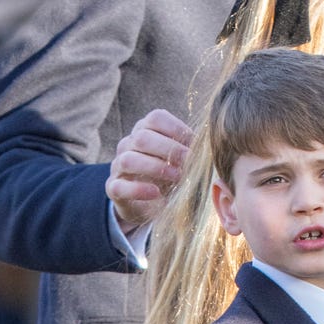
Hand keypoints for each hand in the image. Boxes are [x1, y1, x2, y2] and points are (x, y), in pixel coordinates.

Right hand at [105, 109, 191, 234]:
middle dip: (168, 149)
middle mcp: (128, 145)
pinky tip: (156, 193)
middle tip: (188, 163)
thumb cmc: (166, 179)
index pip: (155, 118)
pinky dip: (139, 189)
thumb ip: (189, 154)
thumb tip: (209, 149)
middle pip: (142, 137)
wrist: (146, 205)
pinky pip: (121, 186)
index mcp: (145, 131)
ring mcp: (118, 166)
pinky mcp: (114, 188)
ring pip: (129, 159)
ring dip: (155, 167)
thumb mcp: (179, 164)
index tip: (194, 144)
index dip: (176, 129)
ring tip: (175, 177)